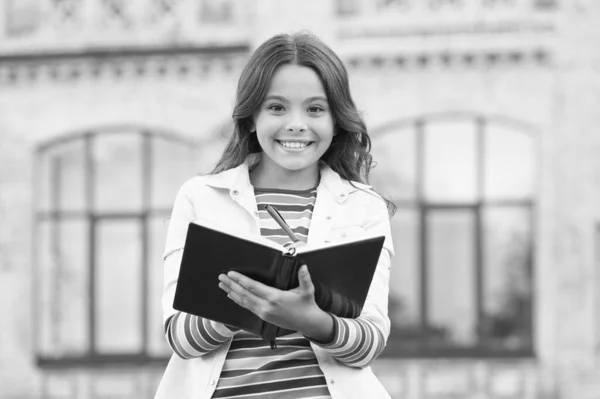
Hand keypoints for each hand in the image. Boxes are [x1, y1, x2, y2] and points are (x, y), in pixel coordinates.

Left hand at [218, 265, 333, 341]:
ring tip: (222, 285)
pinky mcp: (263, 316)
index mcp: (275, 297)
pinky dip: (238, 300)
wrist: (307, 323)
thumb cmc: (306, 305)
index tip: (231, 273)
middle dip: (231, 285)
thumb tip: (304, 266)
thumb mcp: (307, 290)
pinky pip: (247, 307)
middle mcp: (266, 306)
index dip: (240, 280)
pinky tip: (231, 296)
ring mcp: (263, 312)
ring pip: (243, 301)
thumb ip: (304, 278)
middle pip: (244, 294)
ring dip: (231, 292)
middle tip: (221, 277)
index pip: (253, 287)